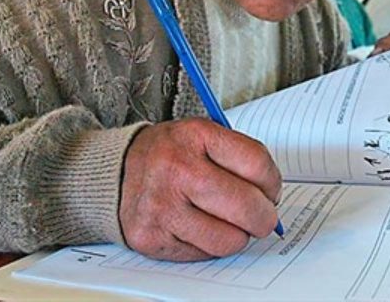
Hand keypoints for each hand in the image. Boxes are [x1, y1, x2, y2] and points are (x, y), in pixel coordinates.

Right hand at [119, 118, 281, 260]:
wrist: (116, 173)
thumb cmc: (169, 155)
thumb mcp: (201, 135)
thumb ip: (239, 157)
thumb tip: (273, 196)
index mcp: (194, 135)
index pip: (257, 163)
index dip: (273, 182)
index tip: (271, 190)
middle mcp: (176, 169)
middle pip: (246, 206)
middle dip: (264, 217)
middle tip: (261, 216)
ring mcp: (162, 206)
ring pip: (229, 239)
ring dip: (237, 235)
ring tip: (226, 221)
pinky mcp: (152, 237)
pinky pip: (203, 254)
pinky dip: (209, 245)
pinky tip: (199, 227)